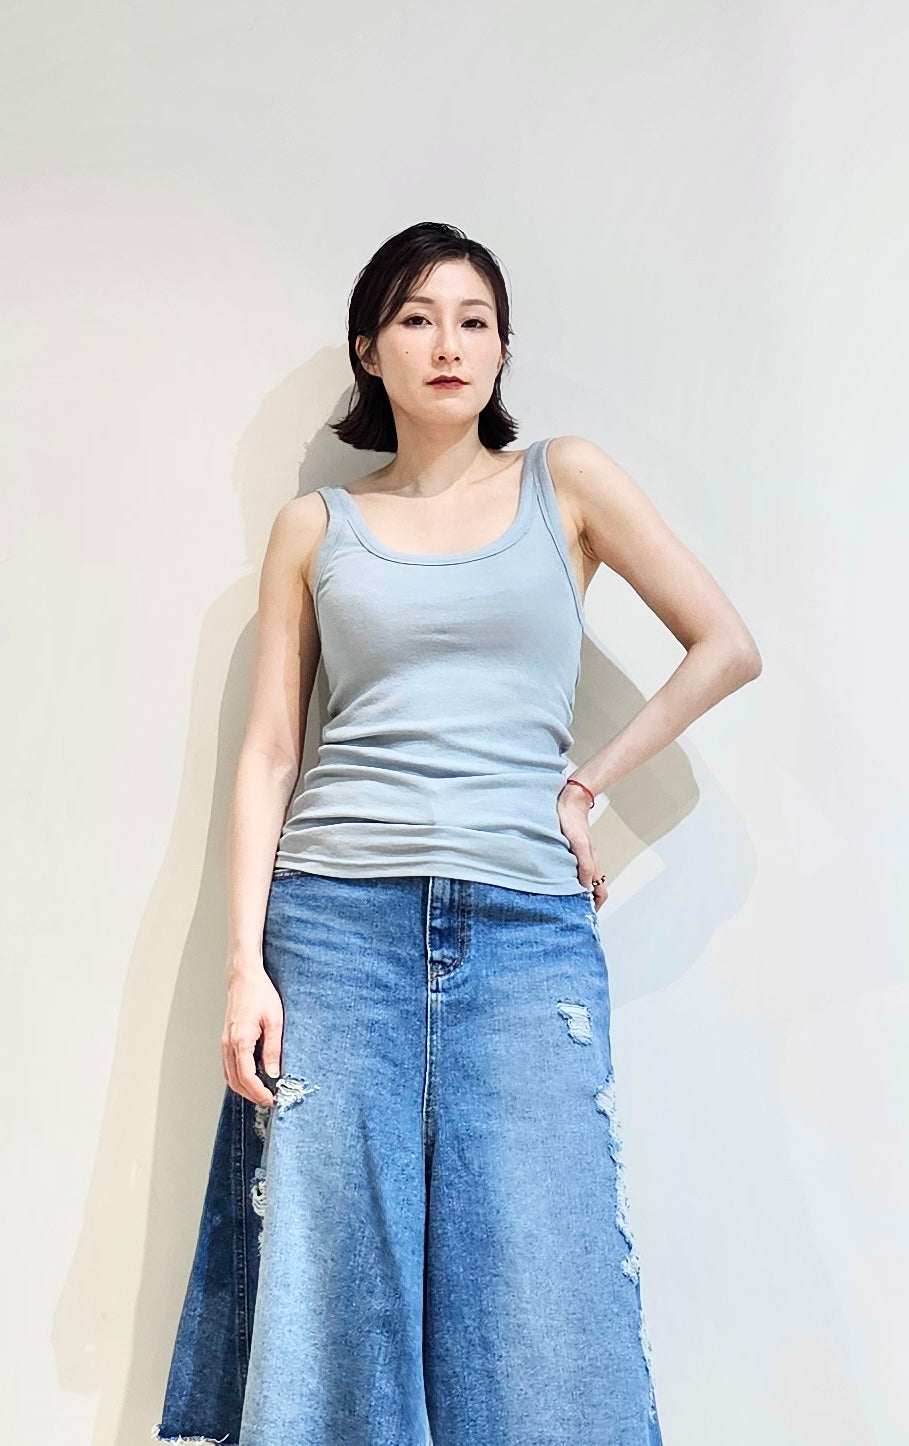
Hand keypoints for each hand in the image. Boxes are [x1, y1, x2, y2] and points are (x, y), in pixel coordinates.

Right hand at [221, 965, 284, 1106]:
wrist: (244, 977)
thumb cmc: (259, 994)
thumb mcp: (274, 1021)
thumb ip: (273, 1049)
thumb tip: (273, 1073)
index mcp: (240, 1041)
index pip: (246, 1078)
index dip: (259, 1092)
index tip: (271, 1098)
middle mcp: (228, 1044)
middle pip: (235, 1082)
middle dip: (251, 1094)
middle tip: (269, 1099)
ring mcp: (224, 1043)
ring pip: (229, 1076)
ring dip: (244, 1088)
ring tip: (262, 1091)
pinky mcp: (226, 1040)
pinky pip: (228, 1066)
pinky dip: (238, 1077)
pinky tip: (252, 1076)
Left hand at [556, 783, 608, 910]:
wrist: (569, 800)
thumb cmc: (573, 821)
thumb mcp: (579, 846)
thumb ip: (584, 867)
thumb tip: (584, 888)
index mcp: (592, 865)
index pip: (600, 893)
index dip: (595, 906)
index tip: (585, 917)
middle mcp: (587, 863)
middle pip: (591, 890)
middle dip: (584, 903)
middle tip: (571, 913)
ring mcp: (579, 857)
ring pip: (581, 880)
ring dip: (575, 891)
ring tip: (561, 900)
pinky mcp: (571, 851)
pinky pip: (572, 870)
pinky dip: (567, 879)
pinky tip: (555, 880)